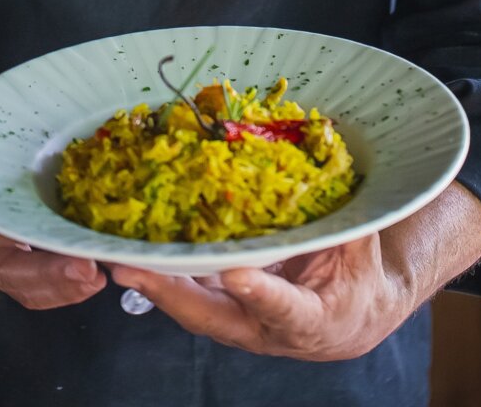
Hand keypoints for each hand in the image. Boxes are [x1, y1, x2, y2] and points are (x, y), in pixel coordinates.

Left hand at [109, 233, 411, 360]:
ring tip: (118, 255)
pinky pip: (188, 290)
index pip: (284, 310)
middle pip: (213, 315)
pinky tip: (136, 245)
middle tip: (131, 268)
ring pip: (191, 305)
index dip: (261, 293)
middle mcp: (265, 331)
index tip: (237, 273)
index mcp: (311, 320)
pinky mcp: (221, 306)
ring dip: (153, 282)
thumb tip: (329, 151)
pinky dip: (162, 269)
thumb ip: (344, 212)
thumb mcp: (362, 247)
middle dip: (169, 291)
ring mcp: (238, 321)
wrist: (354, 315)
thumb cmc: (361, 280)